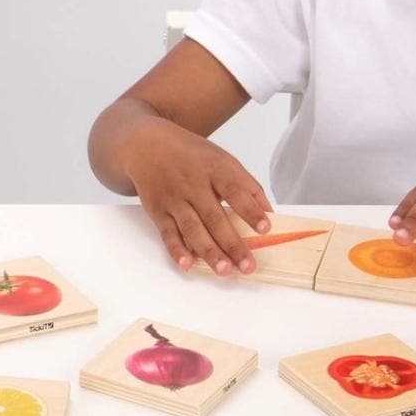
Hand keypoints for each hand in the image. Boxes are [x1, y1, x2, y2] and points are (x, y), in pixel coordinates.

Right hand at [122, 117, 273, 274]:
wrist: (147, 145)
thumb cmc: (192, 155)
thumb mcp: (223, 159)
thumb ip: (247, 185)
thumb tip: (268, 212)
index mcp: (215, 169)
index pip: (236, 191)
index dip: (251, 211)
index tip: (265, 228)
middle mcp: (194, 185)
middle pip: (216, 218)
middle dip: (233, 244)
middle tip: (248, 266)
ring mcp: (175, 199)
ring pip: (193, 230)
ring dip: (210, 252)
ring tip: (225, 270)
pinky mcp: (158, 211)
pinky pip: (168, 234)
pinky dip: (177, 250)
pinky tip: (188, 264)